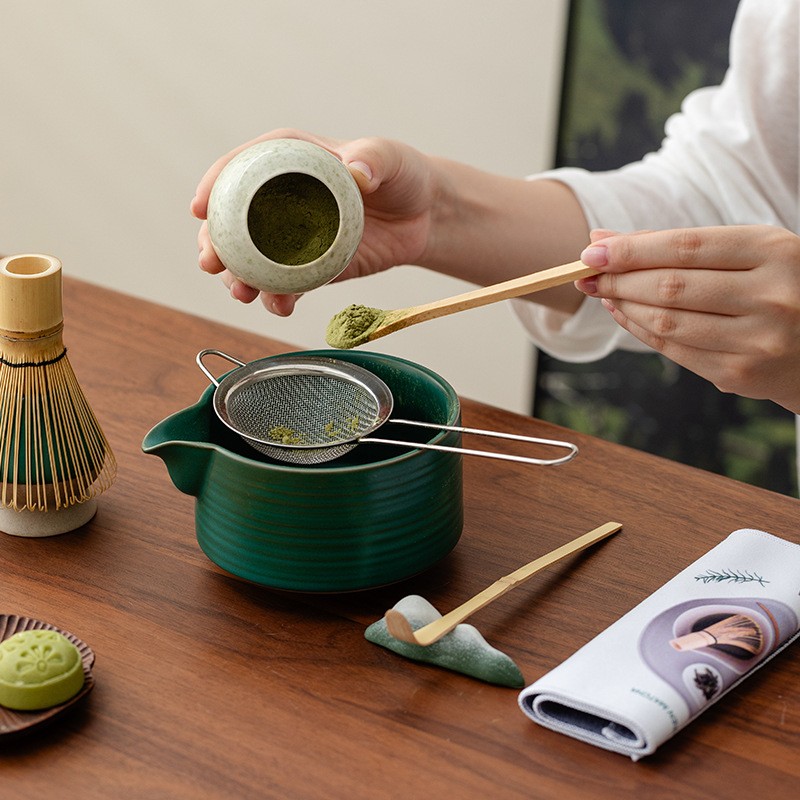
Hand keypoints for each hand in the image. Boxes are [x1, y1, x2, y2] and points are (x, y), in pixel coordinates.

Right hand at [190, 128, 435, 315]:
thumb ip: (373, 159)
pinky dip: (277, 298)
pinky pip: (285, 285)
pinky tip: (278, 307)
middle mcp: (282, 199)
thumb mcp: (388, 158)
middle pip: (232, 221)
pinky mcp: (311, 268)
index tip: (198, 208)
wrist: (422, 217)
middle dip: (213, 243)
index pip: (239, 168)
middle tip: (211, 264)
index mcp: (289, 161)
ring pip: (252, 259)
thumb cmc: (402, 175)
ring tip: (242, 293)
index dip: (213, 185)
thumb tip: (357, 173)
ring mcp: (292, 237)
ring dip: (238, 278)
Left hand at [575, 225, 799, 413]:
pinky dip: (640, 330)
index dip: (631, 250)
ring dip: (624, 306)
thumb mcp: (747, 250)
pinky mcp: (739, 374)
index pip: (685, 247)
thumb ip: (679, 244)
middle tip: (587, 275)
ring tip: (604, 293)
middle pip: (670, 286)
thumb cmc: (780, 285)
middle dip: (618, 280)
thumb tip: (603, 238)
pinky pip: (673, 350)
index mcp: (774, 251)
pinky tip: (624, 314)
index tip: (591, 251)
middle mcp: (770, 296)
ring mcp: (756, 340)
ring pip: (667, 322)